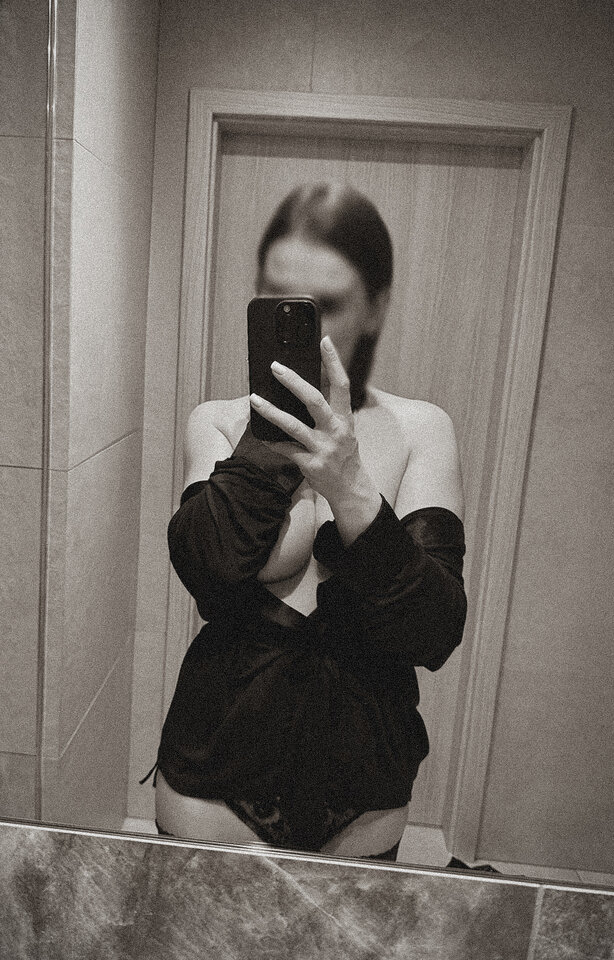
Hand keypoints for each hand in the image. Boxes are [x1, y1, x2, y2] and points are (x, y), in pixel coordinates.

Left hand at [249, 337, 381, 543]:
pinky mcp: (310, 465)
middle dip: (293, 382)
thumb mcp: (343, 428)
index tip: (324, 340)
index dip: (334, 361)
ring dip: (271, 411)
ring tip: (254, 399)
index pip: (341, 384)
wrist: (350, 488)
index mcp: (345, 418)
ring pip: (293, 426)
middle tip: (275, 366)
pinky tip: (261, 435)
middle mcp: (336, 431)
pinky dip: (272, 442)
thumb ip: (329, 410)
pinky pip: (286, 449)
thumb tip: (303, 386)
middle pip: (314, 400)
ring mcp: (323, 448)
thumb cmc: (342, 452)